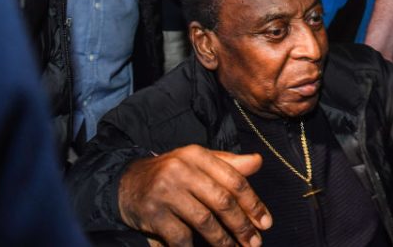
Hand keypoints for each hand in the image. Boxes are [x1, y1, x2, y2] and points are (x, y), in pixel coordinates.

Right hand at [118, 145, 271, 246]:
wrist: (126, 183)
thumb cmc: (171, 174)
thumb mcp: (198, 162)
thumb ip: (228, 164)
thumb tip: (258, 162)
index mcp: (197, 155)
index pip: (233, 179)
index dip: (253, 203)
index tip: (265, 222)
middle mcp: (181, 169)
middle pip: (222, 201)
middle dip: (242, 225)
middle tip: (254, 243)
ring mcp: (166, 191)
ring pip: (204, 221)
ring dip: (223, 241)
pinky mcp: (153, 213)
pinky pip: (180, 237)